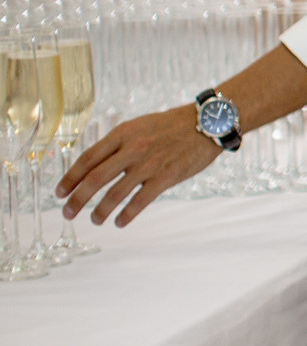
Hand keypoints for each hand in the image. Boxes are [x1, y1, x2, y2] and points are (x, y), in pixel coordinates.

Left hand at [59, 107, 222, 226]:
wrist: (207, 123)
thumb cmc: (171, 125)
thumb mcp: (139, 126)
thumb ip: (117, 144)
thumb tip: (93, 166)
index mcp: (122, 134)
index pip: (87, 159)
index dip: (69, 178)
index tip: (59, 193)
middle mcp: (133, 148)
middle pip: (95, 179)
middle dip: (77, 200)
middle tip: (67, 213)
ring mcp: (150, 164)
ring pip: (115, 193)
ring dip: (100, 211)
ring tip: (94, 220)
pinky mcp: (167, 177)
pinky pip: (140, 201)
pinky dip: (126, 215)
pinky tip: (119, 222)